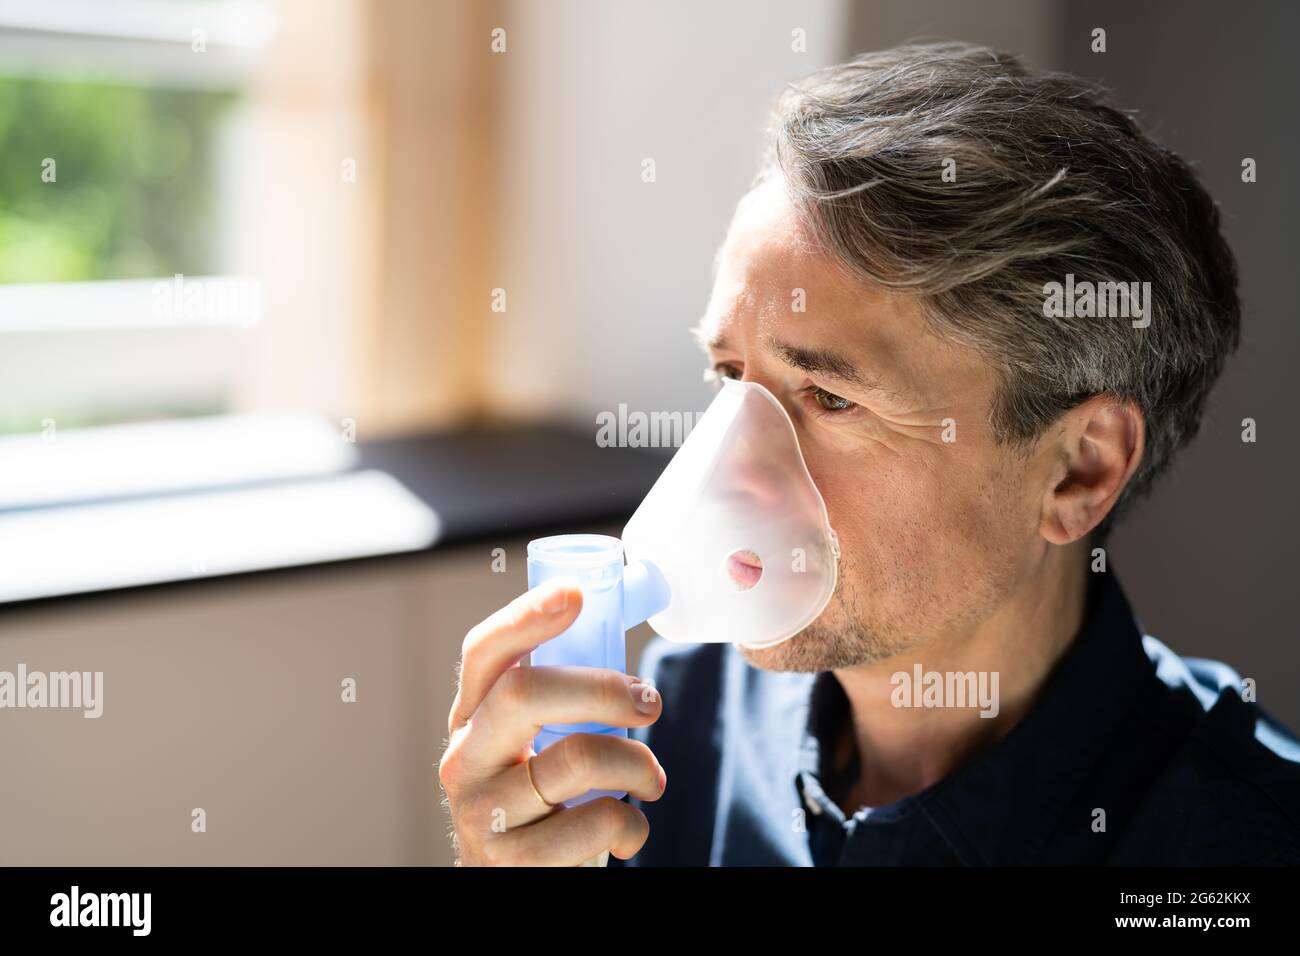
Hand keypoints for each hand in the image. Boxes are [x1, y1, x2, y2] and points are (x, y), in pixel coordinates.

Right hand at [439, 579, 665, 864]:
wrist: (518, 884)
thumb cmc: (542, 803)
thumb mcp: (533, 746)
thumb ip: (562, 698)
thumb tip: (621, 619)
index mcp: (471, 718)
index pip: (484, 653)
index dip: (526, 617)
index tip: (575, 593)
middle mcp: (464, 759)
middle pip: (525, 693)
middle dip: (603, 688)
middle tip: (649, 701)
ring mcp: (482, 813)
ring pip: (578, 759)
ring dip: (638, 764)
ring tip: (654, 778)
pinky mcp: (512, 864)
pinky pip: (596, 821)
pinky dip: (632, 824)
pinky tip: (628, 829)